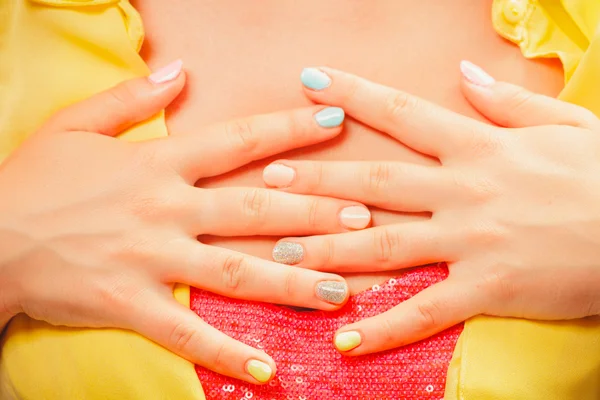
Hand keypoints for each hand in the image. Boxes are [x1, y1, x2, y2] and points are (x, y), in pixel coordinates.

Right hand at [0, 61, 367, 382]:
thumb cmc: (34, 180)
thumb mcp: (77, 125)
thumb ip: (133, 98)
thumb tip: (181, 70)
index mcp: (157, 163)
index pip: (238, 140)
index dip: (289, 129)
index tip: (336, 119)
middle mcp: (164, 209)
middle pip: (253, 209)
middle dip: (312, 212)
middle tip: (364, 219)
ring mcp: (149, 259)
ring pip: (234, 271)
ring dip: (291, 282)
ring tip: (342, 293)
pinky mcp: (128, 304)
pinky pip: (185, 333)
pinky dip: (226, 353)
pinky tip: (267, 372)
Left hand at [264, 63, 599, 354]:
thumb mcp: (562, 123)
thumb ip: (506, 101)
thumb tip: (462, 72)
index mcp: (479, 146)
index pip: (401, 113)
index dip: (353, 94)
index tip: (311, 79)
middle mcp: (463, 191)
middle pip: (375, 182)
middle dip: (318, 180)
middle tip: (269, 179)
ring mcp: (472, 242)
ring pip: (385, 246)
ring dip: (329, 251)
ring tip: (281, 255)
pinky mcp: (487, 289)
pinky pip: (426, 312)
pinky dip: (384, 328)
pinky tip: (345, 341)